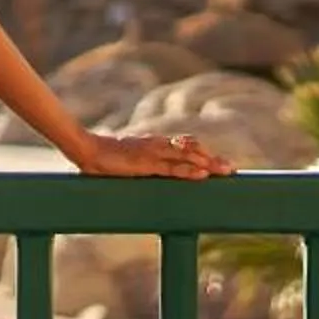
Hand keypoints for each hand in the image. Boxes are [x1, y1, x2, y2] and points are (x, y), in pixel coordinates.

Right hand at [66, 127, 236, 179]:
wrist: (87, 150)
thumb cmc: (104, 158)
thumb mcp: (127, 160)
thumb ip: (140, 163)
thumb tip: (146, 170)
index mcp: (154, 144)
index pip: (184, 145)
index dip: (202, 152)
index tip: (217, 161)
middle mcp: (157, 145)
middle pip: (191, 149)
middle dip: (212, 159)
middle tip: (232, 169)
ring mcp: (153, 153)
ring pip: (187, 156)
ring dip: (208, 163)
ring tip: (226, 172)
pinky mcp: (146, 164)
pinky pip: (172, 167)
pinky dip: (189, 170)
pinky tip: (202, 174)